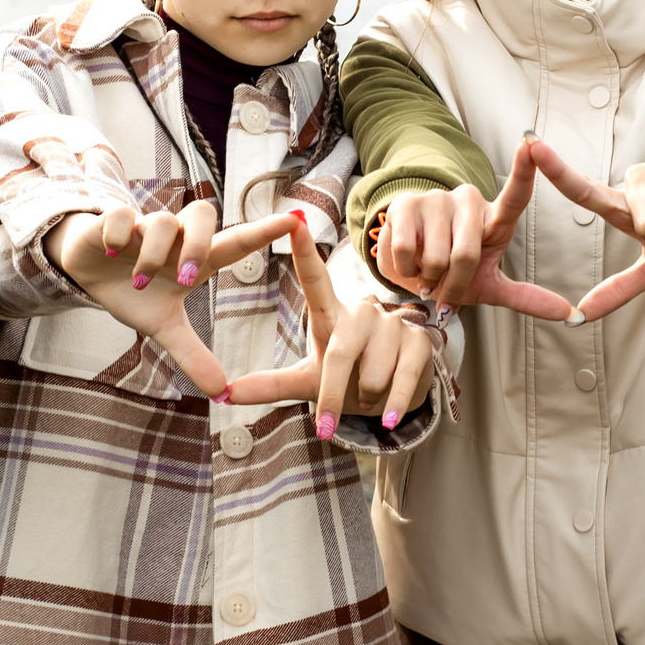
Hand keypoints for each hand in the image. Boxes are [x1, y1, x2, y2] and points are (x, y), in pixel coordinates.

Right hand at [43, 200, 300, 394]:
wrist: (89, 269)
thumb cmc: (136, 290)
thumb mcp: (164, 326)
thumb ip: (193, 354)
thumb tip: (220, 392)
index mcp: (197, 258)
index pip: (236, 242)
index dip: (264, 231)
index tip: (294, 219)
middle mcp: (176, 236)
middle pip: (201, 215)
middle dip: (195, 246)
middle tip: (185, 280)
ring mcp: (144, 225)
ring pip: (161, 221)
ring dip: (152, 254)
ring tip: (139, 283)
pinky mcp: (111, 220)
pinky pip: (120, 215)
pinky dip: (118, 232)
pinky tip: (113, 251)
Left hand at [227, 213, 438, 437]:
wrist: (393, 395)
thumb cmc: (346, 380)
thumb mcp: (309, 380)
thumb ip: (270, 384)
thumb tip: (224, 393)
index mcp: (330, 314)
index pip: (315, 278)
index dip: (305, 250)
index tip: (294, 219)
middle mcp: (361, 311)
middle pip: (339, 354)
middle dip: (332, 395)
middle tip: (326, 425)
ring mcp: (393, 324)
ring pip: (372, 374)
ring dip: (366, 398)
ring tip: (368, 395)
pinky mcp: (420, 342)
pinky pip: (402, 381)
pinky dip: (392, 405)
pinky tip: (389, 416)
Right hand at [374, 140, 573, 319]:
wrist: (409, 265)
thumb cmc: (454, 272)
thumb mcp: (489, 285)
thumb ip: (526, 297)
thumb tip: (569, 313)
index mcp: (495, 218)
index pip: (515, 194)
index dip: (524, 170)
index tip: (532, 144)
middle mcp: (468, 200)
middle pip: (464, 255)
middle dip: (451, 283)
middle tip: (443, 283)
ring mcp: (436, 199)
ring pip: (434, 258)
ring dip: (427, 278)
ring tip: (426, 269)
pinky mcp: (405, 204)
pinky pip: (406, 252)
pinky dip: (406, 271)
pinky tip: (407, 261)